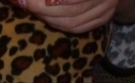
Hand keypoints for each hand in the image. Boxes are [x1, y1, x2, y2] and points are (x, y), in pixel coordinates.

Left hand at [14, 0, 134, 33]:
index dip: (57, 0)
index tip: (32, 1)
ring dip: (49, 19)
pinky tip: (47, 18)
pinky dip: (60, 25)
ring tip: (34, 10)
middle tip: (27, 4)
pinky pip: (78, 28)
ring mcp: (107, 9)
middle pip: (73, 11)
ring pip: (74, 23)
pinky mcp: (103, 19)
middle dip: (45, 10)